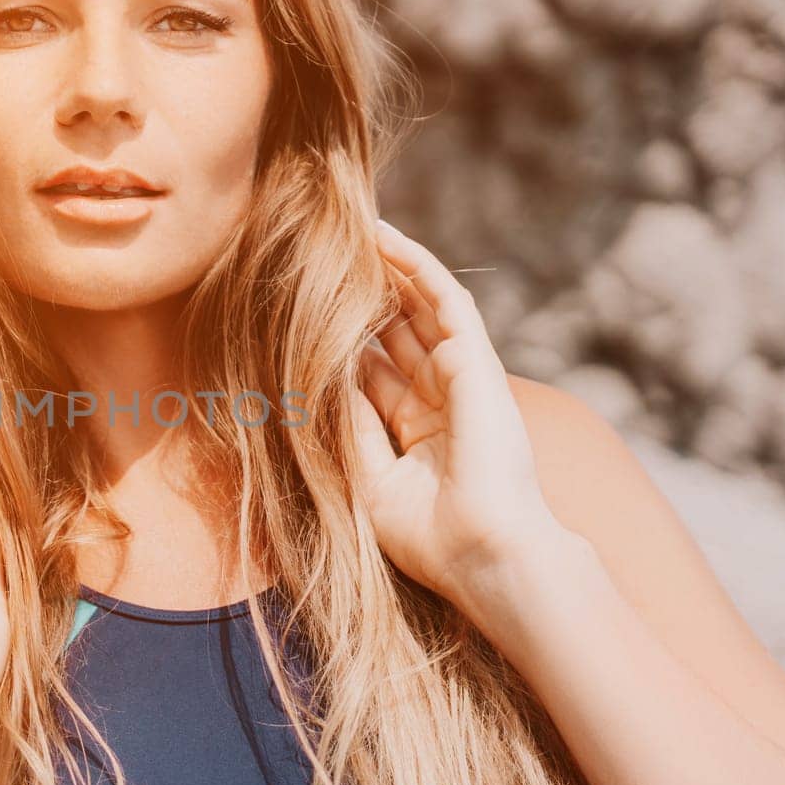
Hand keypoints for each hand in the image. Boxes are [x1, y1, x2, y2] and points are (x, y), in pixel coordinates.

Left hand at [351, 219, 560, 615]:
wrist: (485, 554)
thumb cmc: (431, 536)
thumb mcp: (370, 480)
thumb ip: (351, 427)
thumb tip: (321, 379)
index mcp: (417, 433)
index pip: (375, 374)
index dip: (343, 343)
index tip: (299, 313)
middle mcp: (440, 399)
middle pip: (397, 333)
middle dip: (365, 296)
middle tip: (323, 257)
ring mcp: (461, 377)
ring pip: (420, 307)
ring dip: (388, 268)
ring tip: (352, 229)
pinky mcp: (476, 361)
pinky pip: (444, 299)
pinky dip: (416, 265)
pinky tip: (385, 237)